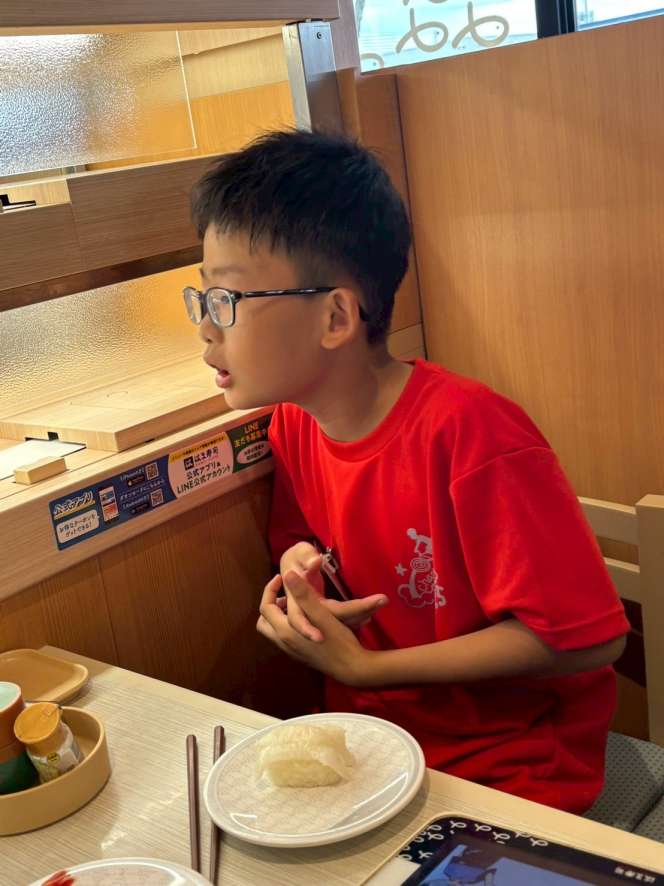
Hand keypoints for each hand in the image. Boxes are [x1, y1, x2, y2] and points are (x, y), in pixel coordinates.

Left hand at [256, 570, 371, 685]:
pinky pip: (283, 637)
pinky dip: (287, 624)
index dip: (270, 589)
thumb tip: (287, 573)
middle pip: (264, 621)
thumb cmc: (338, 640)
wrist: (351, 667)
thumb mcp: (321, 613)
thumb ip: (303, 594)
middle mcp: (283, 643)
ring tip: (296, 604)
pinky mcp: (299, 655)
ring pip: (273, 630)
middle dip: (271, 604)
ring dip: (279, 615)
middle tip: (286, 594)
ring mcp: (291, 651)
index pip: (265, 607)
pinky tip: (305, 618)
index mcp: (285, 631)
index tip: (282, 577)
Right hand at [278, 542, 387, 641]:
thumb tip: (316, 561)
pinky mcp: (323, 618)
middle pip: (341, 620)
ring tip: (378, 604)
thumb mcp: (297, 554)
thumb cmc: (294, 560)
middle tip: (383, 600)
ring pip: (343, 623)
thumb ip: (306, 557)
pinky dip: (356, 618)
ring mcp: (318, 618)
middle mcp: (312, 615)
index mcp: (303, 602)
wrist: (287, 571)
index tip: (374, 607)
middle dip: (363, 612)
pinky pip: (341, 621)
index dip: (354, 609)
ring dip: (361, 616)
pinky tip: (368, 613)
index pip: (332, 611)